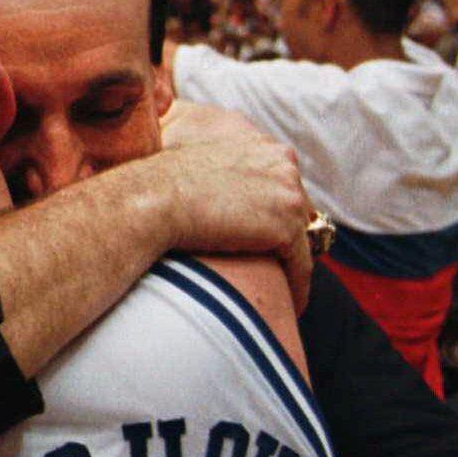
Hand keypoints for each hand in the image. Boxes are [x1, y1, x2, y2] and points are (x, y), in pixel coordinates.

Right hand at [155, 104, 312, 309]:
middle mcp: (285, 165)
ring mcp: (289, 195)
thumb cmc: (163, 186)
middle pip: (300, 212)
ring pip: (303, 241)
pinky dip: (297, 288)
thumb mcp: (205, 164)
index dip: (277, 217)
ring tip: (285, 294)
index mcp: (267, 149)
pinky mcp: (286, 227)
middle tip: (279, 270)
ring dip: (293, 267)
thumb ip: (227, 174)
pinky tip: (290, 307)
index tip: (269, 242)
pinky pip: (301, 266)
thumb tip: (220, 196)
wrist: (154, 199)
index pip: (286, 188)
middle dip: (289, 239)